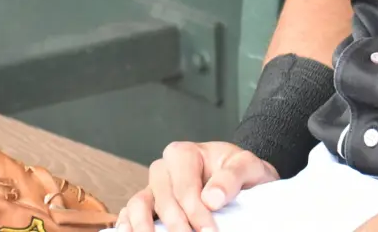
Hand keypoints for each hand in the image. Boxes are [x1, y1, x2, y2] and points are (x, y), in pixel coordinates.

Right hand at [116, 140, 279, 231]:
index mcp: (184, 154)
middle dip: (177, 225)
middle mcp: (163, 169)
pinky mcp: (148, 204)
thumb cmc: (239, 172)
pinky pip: (130, 213)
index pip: (185, 188)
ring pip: (138, 205)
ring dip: (144, 227)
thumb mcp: (248, 166)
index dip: (196, 212)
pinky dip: (129, 224)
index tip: (210, 231)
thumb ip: (233, 176)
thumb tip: (211, 198)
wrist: (239, 179)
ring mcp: (153, 187)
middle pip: (163, 200)